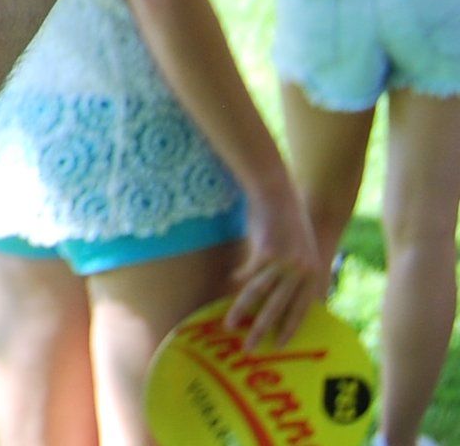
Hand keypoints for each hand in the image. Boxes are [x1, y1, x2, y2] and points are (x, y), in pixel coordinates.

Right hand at [227, 172, 325, 345]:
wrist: (278, 192)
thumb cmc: (287, 219)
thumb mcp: (299, 247)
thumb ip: (297, 270)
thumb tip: (284, 291)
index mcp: (312, 272)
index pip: (302, 309)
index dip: (290, 327)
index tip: (281, 344)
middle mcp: (301, 271)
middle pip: (280, 308)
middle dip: (264, 330)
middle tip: (252, 349)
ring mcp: (284, 262)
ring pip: (260, 294)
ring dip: (243, 311)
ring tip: (229, 325)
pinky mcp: (266, 252)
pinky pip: (249, 273)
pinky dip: (238, 280)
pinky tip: (230, 284)